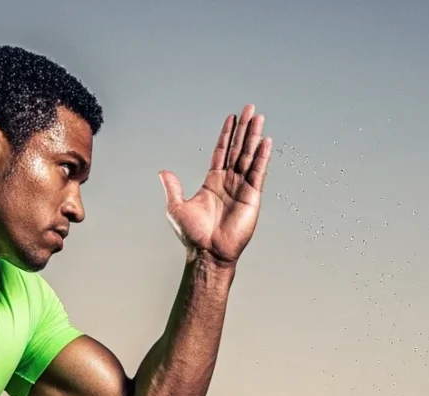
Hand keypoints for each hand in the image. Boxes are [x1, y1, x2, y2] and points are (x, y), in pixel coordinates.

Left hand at [160, 105, 272, 265]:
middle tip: (250, 109)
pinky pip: (258, 172)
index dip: (227, 134)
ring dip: (254, 137)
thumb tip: (163, 172)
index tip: (232, 118)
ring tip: (258, 118)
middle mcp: (229, 181)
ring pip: (249, 156)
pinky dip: (262, 157)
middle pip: (238, 148)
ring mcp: (241, 187)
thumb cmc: (193, 235)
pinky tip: (265, 142)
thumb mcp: (176, 207)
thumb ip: (173, 187)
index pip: (222, 151)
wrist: (208, 252)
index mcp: (213, 181)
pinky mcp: (252, 196)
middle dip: (244, 128)